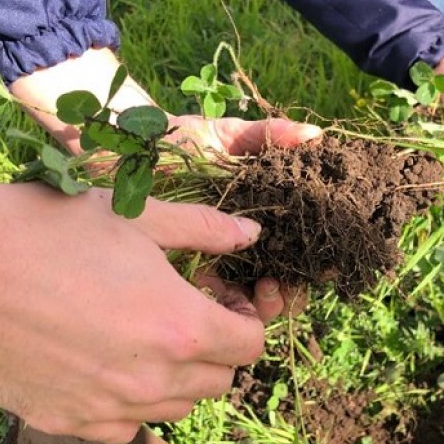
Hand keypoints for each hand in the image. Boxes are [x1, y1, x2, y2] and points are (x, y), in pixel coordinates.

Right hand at [0, 154, 279, 443]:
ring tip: (139, 333)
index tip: (218, 296)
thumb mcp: (134, 216)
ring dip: (174, 377)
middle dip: (213, 347)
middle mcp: (152, 381)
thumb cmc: (46, 230)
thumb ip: (203, 229)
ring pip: (173, 408)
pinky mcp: (64, 423)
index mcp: (181, 328)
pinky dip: (127, 402)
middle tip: (180, 310)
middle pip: (218, 381)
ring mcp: (107, 410)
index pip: (250, 345)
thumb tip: (250, 234)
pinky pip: (121, 427)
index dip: (243, 318)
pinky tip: (99, 361)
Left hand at [170, 115, 316, 318]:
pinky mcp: (179, 280)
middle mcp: (238, 251)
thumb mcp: (226, 138)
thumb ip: (268, 136)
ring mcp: (211, 268)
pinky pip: (207, 307)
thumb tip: (314, 136)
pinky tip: (210, 293)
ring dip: (259, 307)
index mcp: (253, 222)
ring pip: (246, 306)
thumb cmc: (176, 142)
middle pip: (276, 290)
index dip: (309, 265)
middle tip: (274, 288)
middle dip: (284, 296)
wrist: (122, 149)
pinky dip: (219, 308)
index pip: (292, 255)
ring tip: (252, 293)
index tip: (320, 266)